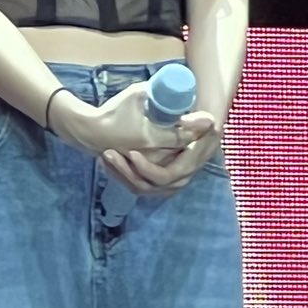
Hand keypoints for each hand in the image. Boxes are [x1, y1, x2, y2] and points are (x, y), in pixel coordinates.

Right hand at [52, 81, 214, 157]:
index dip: (198, 128)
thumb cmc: (112, 112)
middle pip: (184, 149)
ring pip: (175, 158)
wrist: (89, 132)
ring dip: (187, 148)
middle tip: (208, 125)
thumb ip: (154, 89)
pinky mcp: (143, 165)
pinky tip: (182, 147)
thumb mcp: (135, 94)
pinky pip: (165, 163)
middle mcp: (152, 153)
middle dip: (197, 139)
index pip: (184, 137)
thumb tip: (171, 81)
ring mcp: (147, 161)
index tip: (209, 118)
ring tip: (199, 136)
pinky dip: (175, 155)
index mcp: (152, 137)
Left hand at [101, 128, 221, 199]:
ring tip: (105, 155)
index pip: (164, 176)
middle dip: (125, 171)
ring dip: (119, 172)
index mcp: (187, 167)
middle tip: (109, 153)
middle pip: (146, 185)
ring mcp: (165, 185)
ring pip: (137, 186)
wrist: (199, 136)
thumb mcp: (202, 122)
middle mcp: (177, 181)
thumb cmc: (200, 128)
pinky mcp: (155, 184)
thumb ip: (198, 122)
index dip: (146, 168)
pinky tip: (107, 162)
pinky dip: (120, 174)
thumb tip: (197, 120)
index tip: (131, 153)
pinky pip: (134, 184)